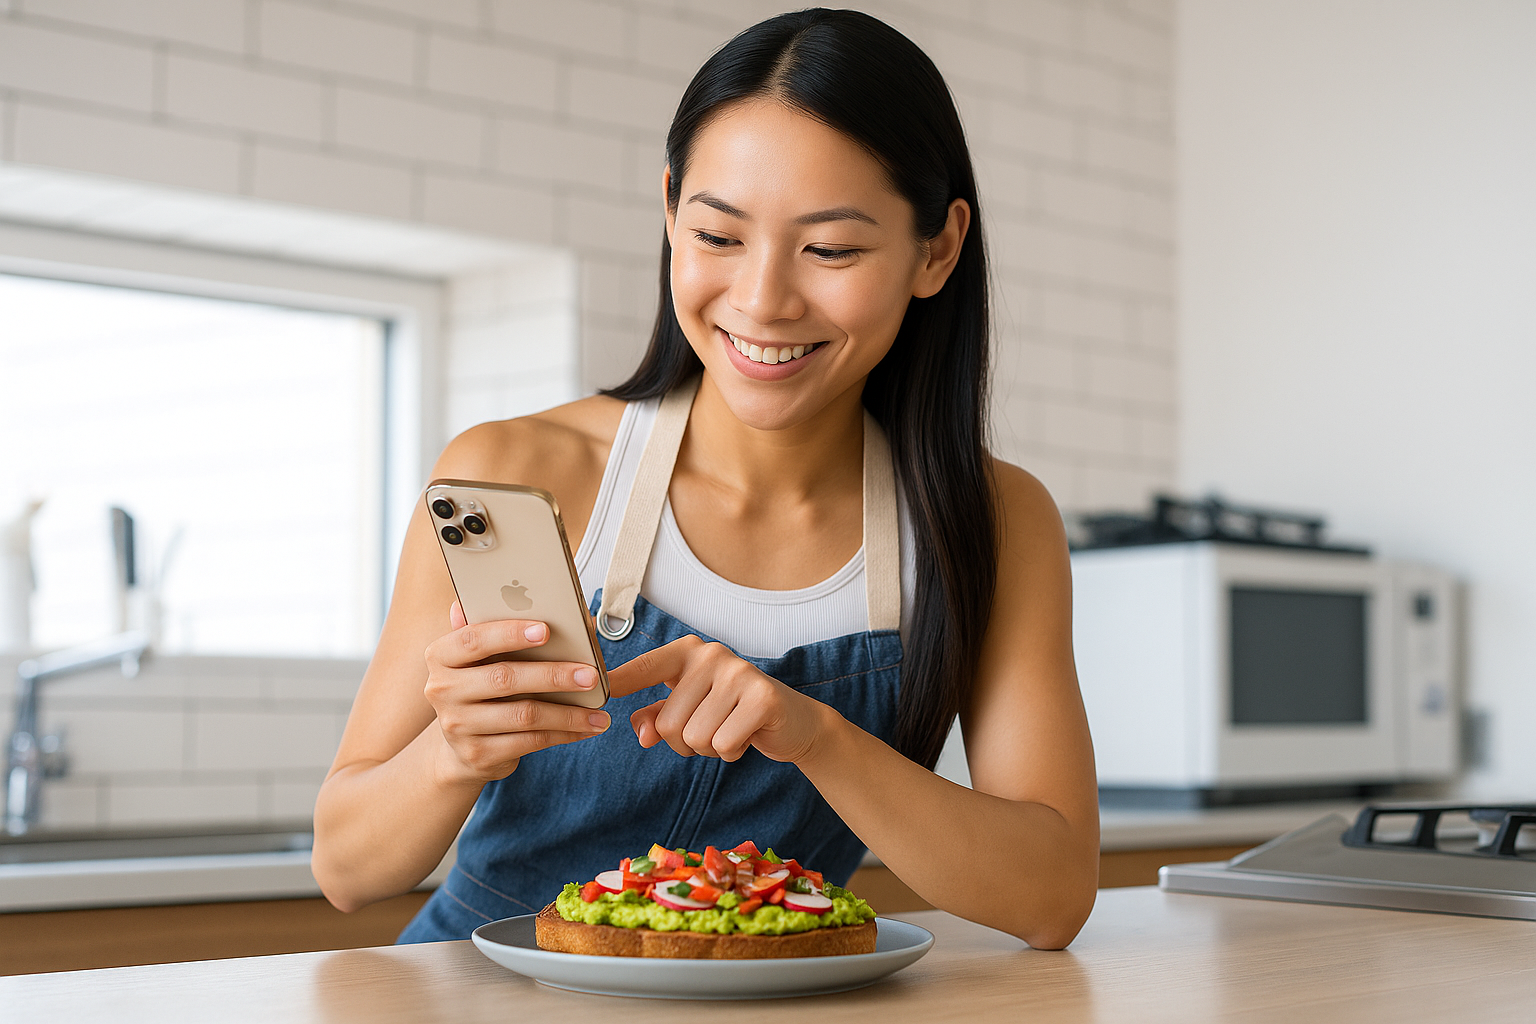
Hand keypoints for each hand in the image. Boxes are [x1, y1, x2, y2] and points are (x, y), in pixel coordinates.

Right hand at [423, 601, 610, 785]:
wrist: (459, 747)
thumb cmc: (481, 688)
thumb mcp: (482, 658)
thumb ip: (503, 630)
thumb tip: (547, 603)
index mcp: (441, 656)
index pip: (474, 639)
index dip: (510, 633)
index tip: (546, 630)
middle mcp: (442, 690)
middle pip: (504, 678)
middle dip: (553, 675)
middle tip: (590, 674)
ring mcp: (458, 725)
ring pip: (523, 715)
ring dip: (568, 713)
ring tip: (598, 711)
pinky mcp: (478, 754)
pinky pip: (530, 742)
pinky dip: (564, 734)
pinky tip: (586, 728)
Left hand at [607, 634, 828, 763]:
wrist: (791, 722)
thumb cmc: (731, 714)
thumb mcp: (690, 711)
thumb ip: (657, 718)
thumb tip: (640, 733)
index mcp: (686, 652)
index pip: (642, 669)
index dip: (615, 682)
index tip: (592, 687)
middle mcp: (710, 655)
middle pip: (667, 724)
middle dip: (685, 743)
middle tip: (711, 729)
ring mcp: (737, 673)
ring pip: (694, 737)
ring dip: (708, 748)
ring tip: (729, 730)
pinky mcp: (761, 697)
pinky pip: (722, 744)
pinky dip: (730, 752)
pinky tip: (746, 736)